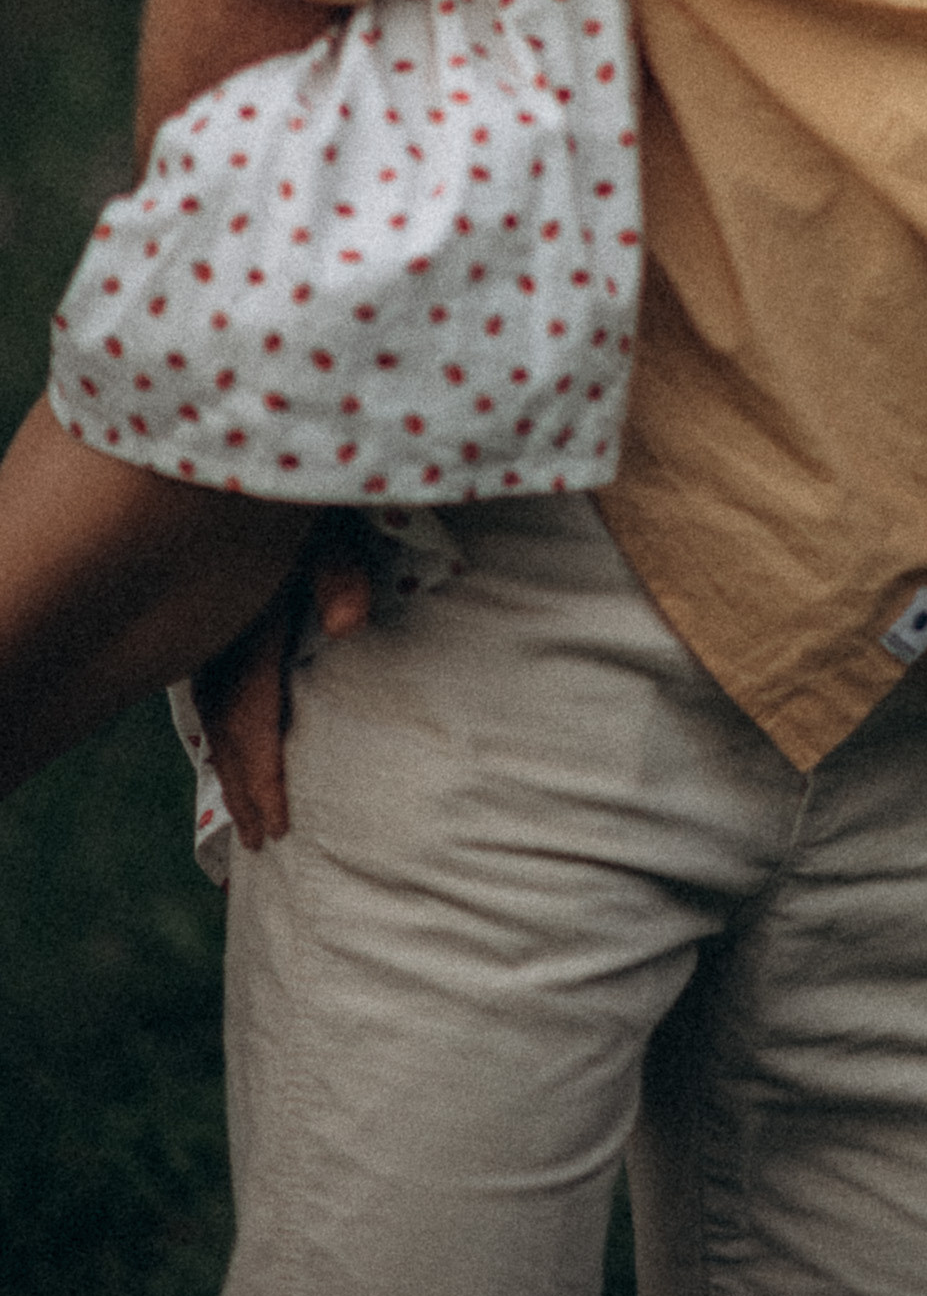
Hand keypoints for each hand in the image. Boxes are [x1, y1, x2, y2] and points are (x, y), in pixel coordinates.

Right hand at [191, 515, 376, 849]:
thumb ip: (337, 568)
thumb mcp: (330, 516)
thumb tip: (346, 626)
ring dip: (229, 763)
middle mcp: (220, 627)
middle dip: (243, 786)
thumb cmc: (317, 486)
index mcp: (248, 614)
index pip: (247, 712)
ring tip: (245, 820)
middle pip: (224, 723)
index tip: (277, 827)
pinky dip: (223, 728)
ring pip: (212, 707)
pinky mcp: (217, 614)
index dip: (260, 772)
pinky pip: (212, 683)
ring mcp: (212, 623)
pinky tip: (234, 751)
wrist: (267, 449)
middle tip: (262, 846)